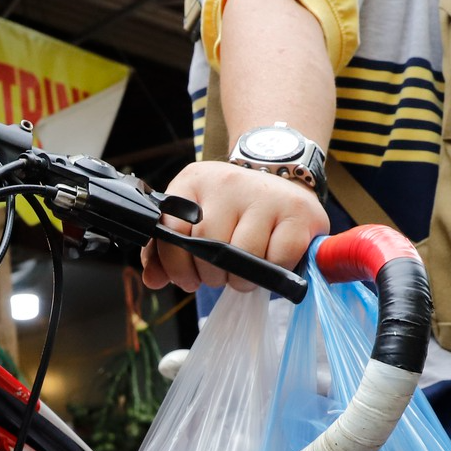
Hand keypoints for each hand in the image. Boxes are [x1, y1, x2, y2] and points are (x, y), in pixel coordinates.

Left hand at [141, 161, 328, 292]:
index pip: (172, 232)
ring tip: (243, 272)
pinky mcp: (297, 211)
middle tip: (220, 275)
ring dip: (242, 279)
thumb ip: (165, 249)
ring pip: (245, 255)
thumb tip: (153, 280)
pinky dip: (273, 269)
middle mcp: (227, 182)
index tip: (188, 278)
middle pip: (210, 247)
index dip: (177, 265)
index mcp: (193, 181)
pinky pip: (278, 258)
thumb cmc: (230, 204)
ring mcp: (264, 194)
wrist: (279, 170)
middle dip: (212, 276)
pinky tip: (270, 260)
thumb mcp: (192, 214)